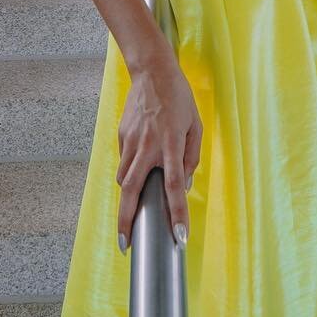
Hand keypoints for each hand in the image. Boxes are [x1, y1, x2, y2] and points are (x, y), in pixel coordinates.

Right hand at [116, 55, 201, 253]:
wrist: (152, 72)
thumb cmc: (179, 99)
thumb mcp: (195, 126)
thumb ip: (192, 157)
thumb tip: (185, 184)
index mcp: (171, 144)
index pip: (174, 186)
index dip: (177, 213)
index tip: (178, 236)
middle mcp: (148, 145)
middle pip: (133, 190)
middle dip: (127, 220)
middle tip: (125, 244)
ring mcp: (131, 141)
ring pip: (124, 180)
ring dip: (128, 198)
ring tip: (133, 212)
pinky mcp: (121, 136)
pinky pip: (124, 163)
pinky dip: (129, 173)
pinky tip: (138, 171)